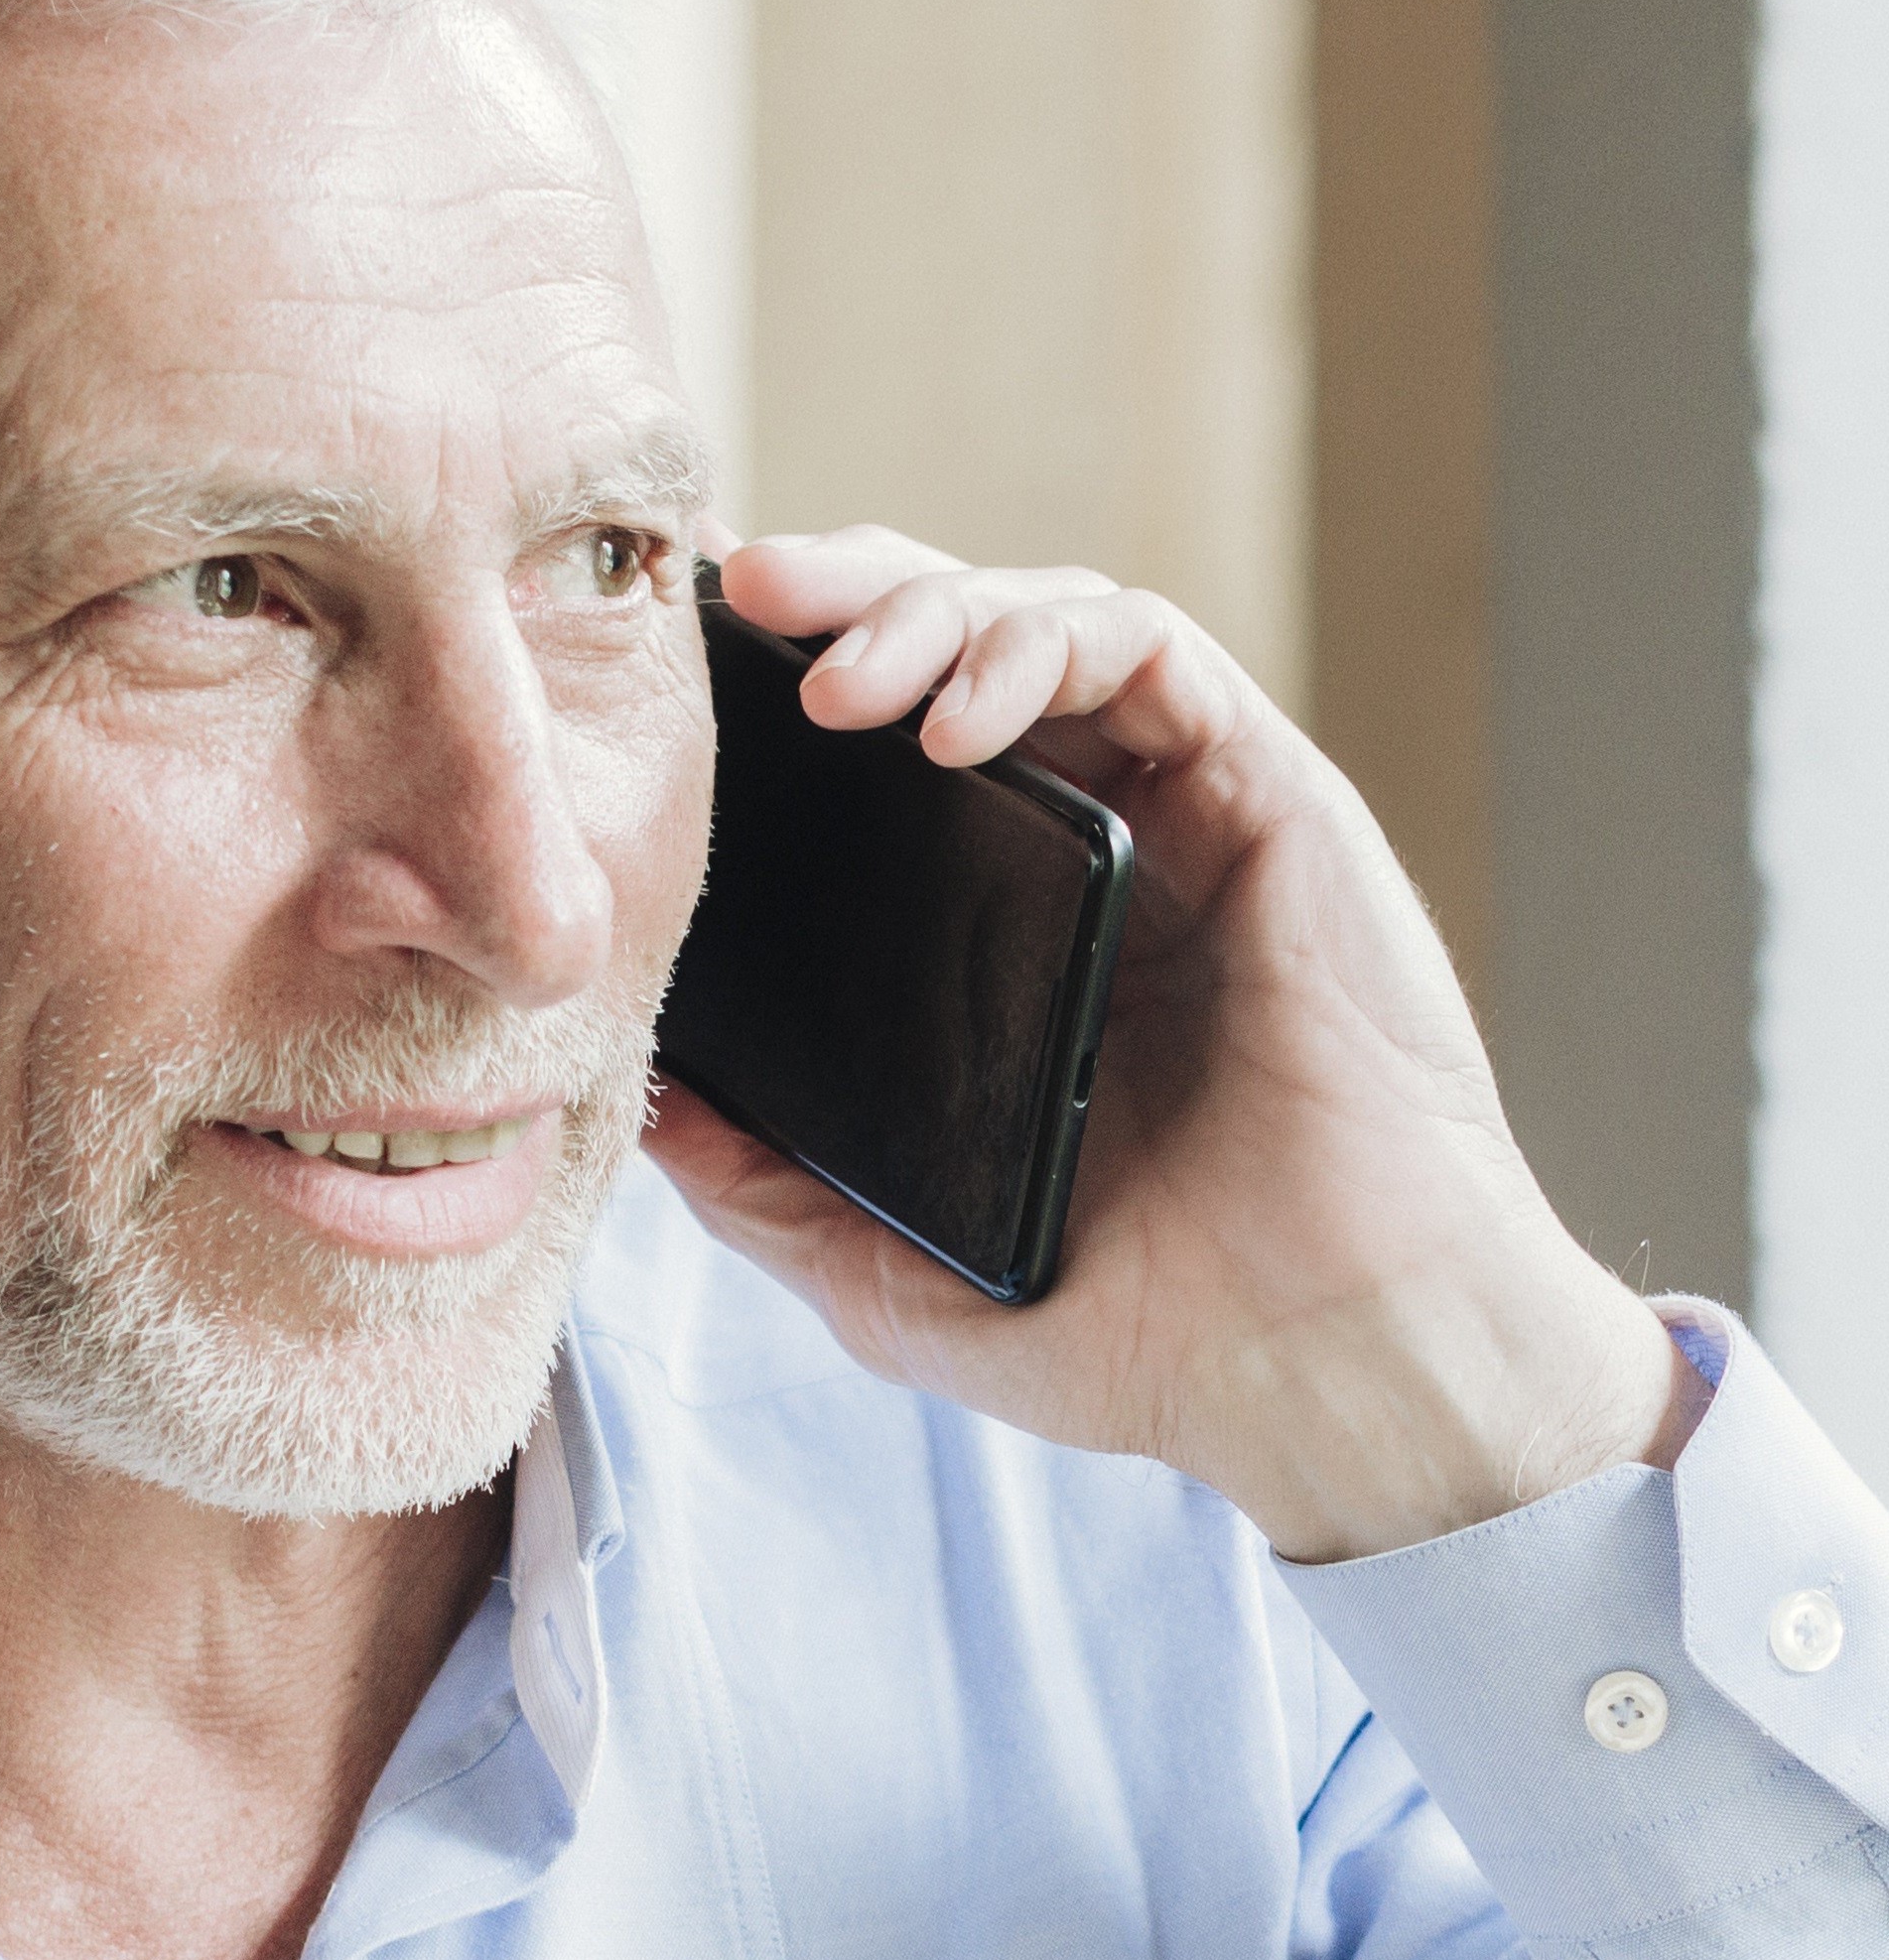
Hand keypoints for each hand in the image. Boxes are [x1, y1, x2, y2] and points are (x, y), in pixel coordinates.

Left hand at [646, 524, 1695, 1563]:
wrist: (1322, 1371)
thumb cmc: (1139, 1333)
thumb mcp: (889, 1270)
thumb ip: (763, 1187)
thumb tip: (636, 1102)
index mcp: (999, 936)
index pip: (880, 754)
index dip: (787, 678)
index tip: (682, 657)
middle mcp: (1092, 855)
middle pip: (954, 648)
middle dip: (842, 594)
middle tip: (740, 589)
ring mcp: (1184, 820)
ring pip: (1047, 620)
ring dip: (929, 607)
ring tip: (833, 675)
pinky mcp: (1272, 798)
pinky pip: (1157, 653)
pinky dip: (1048, 643)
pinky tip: (958, 718)